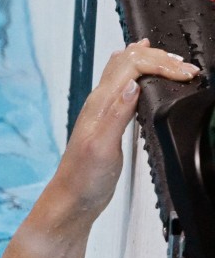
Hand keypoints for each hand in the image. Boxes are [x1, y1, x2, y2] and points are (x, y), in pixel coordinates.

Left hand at [56, 39, 198, 214]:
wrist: (72, 199)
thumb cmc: (83, 178)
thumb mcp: (102, 147)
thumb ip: (117, 114)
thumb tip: (133, 85)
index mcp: (99, 104)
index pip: (131, 65)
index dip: (160, 63)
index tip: (184, 73)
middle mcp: (100, 103)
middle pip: (128, 60)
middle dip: (159, 58)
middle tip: (185, 68)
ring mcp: (103, 110)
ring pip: (124, 70)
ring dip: (150, 61)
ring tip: (172, 61)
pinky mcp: (109, 121)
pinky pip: (123, 86)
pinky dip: (139, 73)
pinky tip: (143, 75)